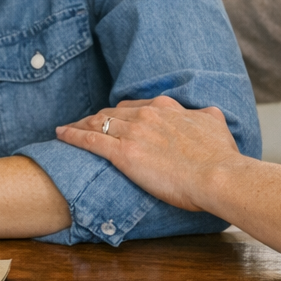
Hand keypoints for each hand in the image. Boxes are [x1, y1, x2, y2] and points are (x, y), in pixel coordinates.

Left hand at [56, 95, 244, 212]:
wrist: (218, 174)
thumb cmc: (220, 157)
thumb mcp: (216, 125)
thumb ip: (207, 117)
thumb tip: (209, 113)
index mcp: (166, 108)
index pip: (135, 106)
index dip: (120, 112)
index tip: (113, 117)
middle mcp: (147, 115)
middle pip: (112, 113)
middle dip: (96, 117)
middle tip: (84, 123)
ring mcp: (133, 133)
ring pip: (98, 123)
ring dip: (80, 124)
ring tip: (67, 128)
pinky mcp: (123, 154)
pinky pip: (90, 141)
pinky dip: (72, 135)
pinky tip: (60, 134)